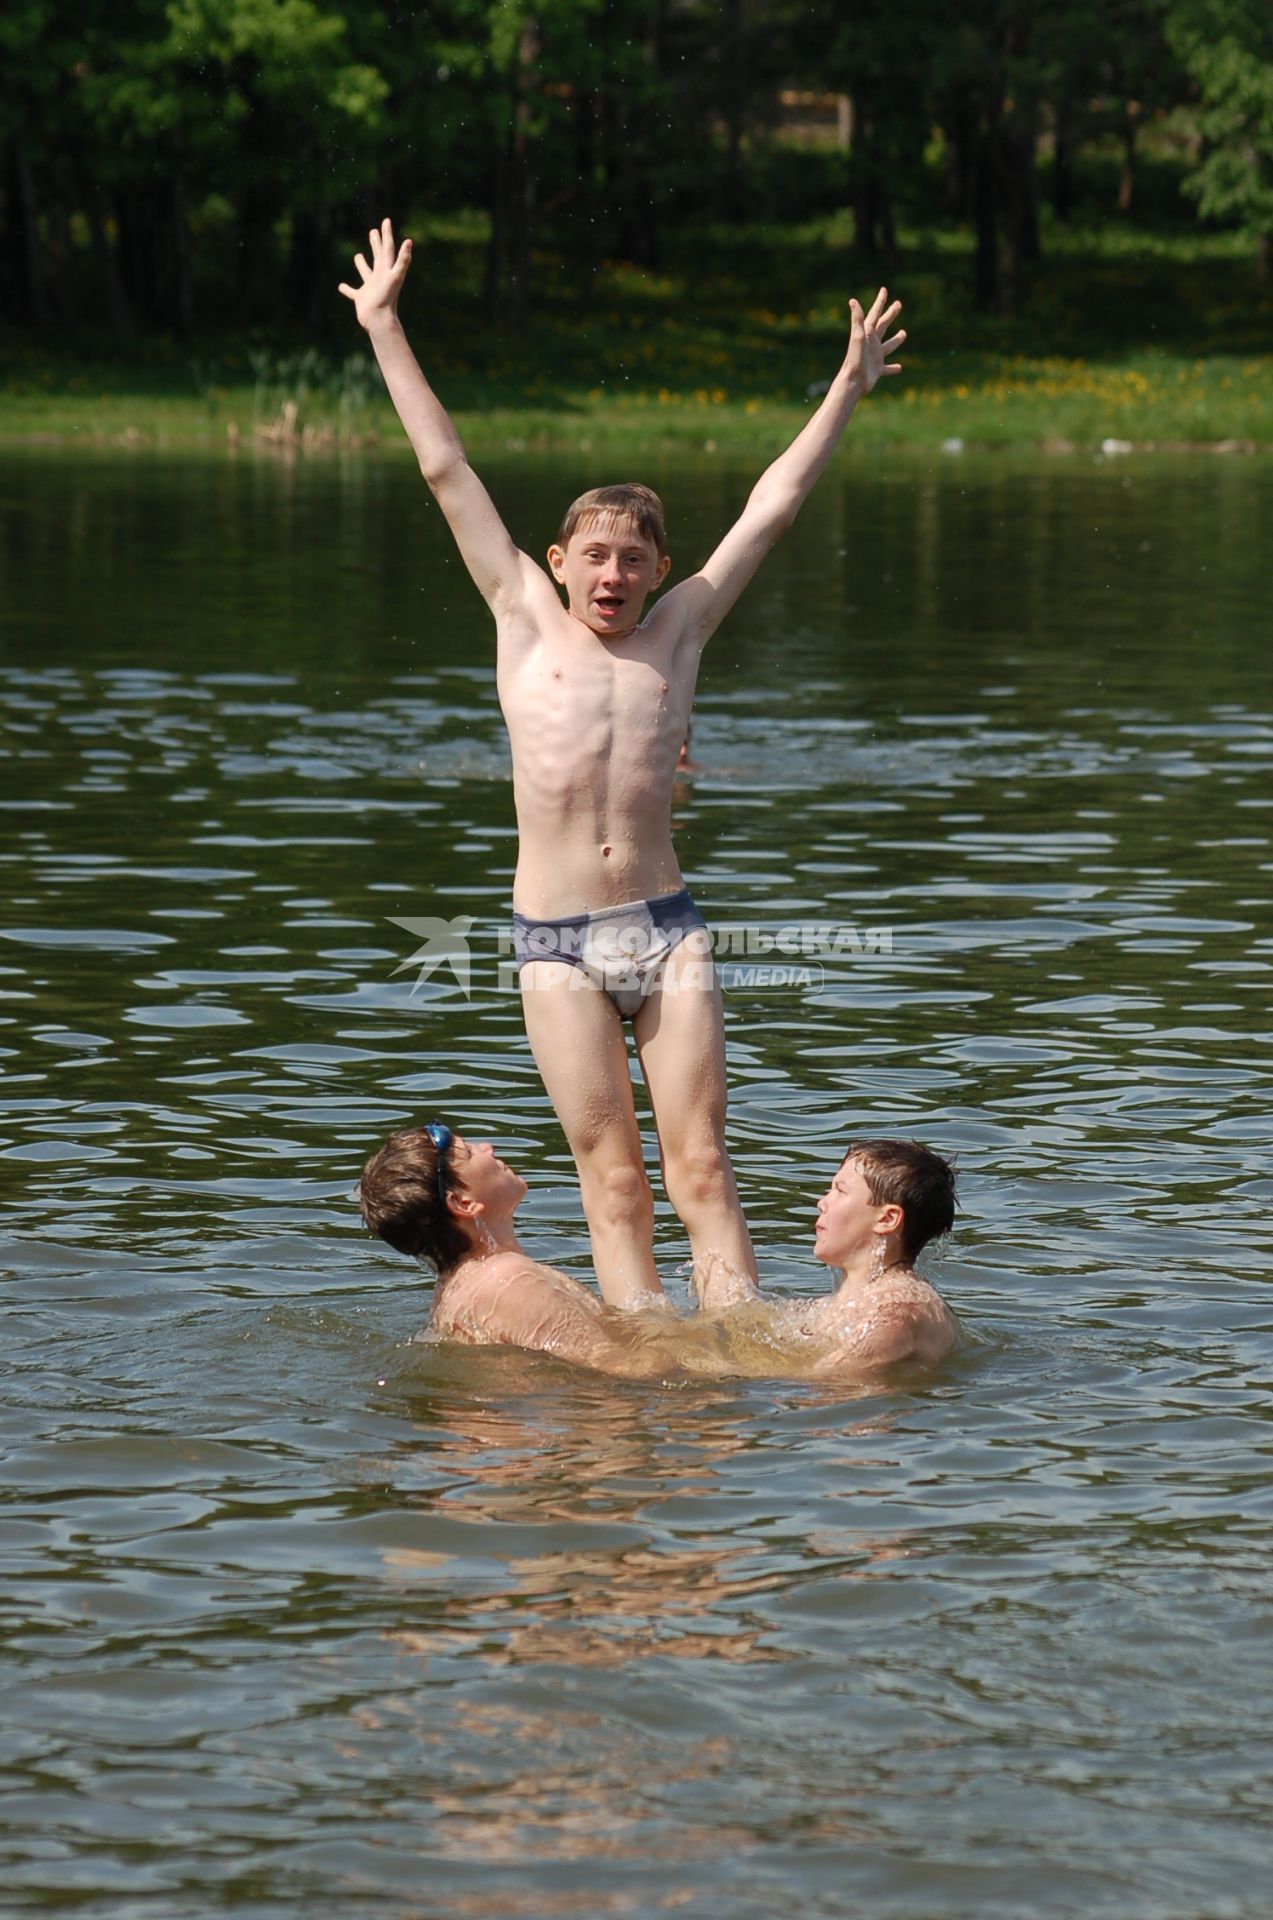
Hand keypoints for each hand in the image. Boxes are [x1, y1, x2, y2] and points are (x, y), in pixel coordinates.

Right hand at [339, 217, 411, 331]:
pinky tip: (341, 287)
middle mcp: (379, 277)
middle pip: (378, 256)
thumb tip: (409, 240)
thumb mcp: (396, 275)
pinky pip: (352, 292)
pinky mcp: (361, 299)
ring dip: (362, 265)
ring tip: (357, 256)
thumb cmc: (388, 298)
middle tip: (373, 231)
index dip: (387, 234)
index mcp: (386, 270)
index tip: (386, 221)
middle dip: (376, 244)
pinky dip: (347, 289)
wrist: (380, 320)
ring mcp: (370, 288)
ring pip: (366, 272)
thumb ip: (403, 259)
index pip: (388, 248)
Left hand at [844, 289, 904, 394]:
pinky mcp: (877, 370)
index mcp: (867, 334)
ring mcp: (875, 357)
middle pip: (883, 325)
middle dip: (890, 314)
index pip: (875, 314)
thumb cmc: (855, 359)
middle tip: (898, 304)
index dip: (880, 301)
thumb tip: (853, 300)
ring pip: (888, 346)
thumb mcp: (857, 337)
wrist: (853, 382)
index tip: (884, 290)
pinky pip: (887, 368)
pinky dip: (893, 368)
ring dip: (896, 339)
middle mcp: (871, 344)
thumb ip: (857, 319)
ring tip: (904, 333)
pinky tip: (899, 367)